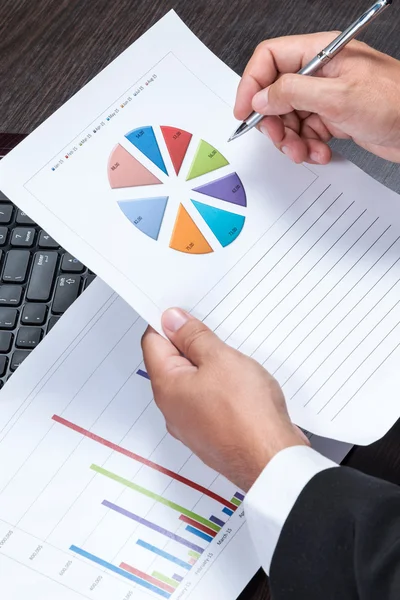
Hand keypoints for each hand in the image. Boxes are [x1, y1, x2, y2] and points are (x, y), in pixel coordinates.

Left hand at [142, 309, 307, 490]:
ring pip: (192, 382)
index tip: (182, 312)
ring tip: (231, 356)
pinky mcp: (212, 433)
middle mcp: (173, 409)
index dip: (166, 323)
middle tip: (212, 329)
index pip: (153, 343)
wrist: (272, 461)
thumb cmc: (247, 415)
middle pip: (172, 363)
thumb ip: (193, 337)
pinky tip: (239, 381)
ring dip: (208, 365)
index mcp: (167, 387)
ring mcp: (192, 424)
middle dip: (189, 343)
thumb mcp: (220, 360)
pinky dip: (218, 386)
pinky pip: (207, 401)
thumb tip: (172, 321)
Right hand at [234, 33, 399, 163]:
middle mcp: (321, 73)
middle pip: (276, 94)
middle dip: (275, 122)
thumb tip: (261, 97)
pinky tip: (321, 152)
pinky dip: (308, 146)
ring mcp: (327, 97)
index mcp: (321, 53)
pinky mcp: (334, 118)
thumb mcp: (337, 98)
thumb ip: (292, 94)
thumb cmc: (396, 103)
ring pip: (289, 118)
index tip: (245, 112)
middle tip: (281, 139)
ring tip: (305, 151)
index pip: (270, 58)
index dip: (252, 84)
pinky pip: (306, 132)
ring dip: (292, 140)